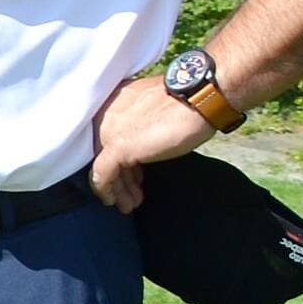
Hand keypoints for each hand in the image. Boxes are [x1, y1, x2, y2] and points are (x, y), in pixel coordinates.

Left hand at [89, 72, 214, 210]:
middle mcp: (105, 113)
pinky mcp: (116, 146)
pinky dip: (108, 191)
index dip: (121, 158)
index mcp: (114, 101)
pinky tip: (116, 202)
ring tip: (128, 204)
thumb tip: (142, 144)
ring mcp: (108, 130)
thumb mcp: (155, 112)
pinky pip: (103, 175)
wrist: (199, 99)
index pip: (110, 136)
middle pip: (105, 152)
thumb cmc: (188, 102)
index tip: (133, 175)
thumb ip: (141, 124)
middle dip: (120, 176)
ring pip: (104, 166)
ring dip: (118, 188)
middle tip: (130, 195)